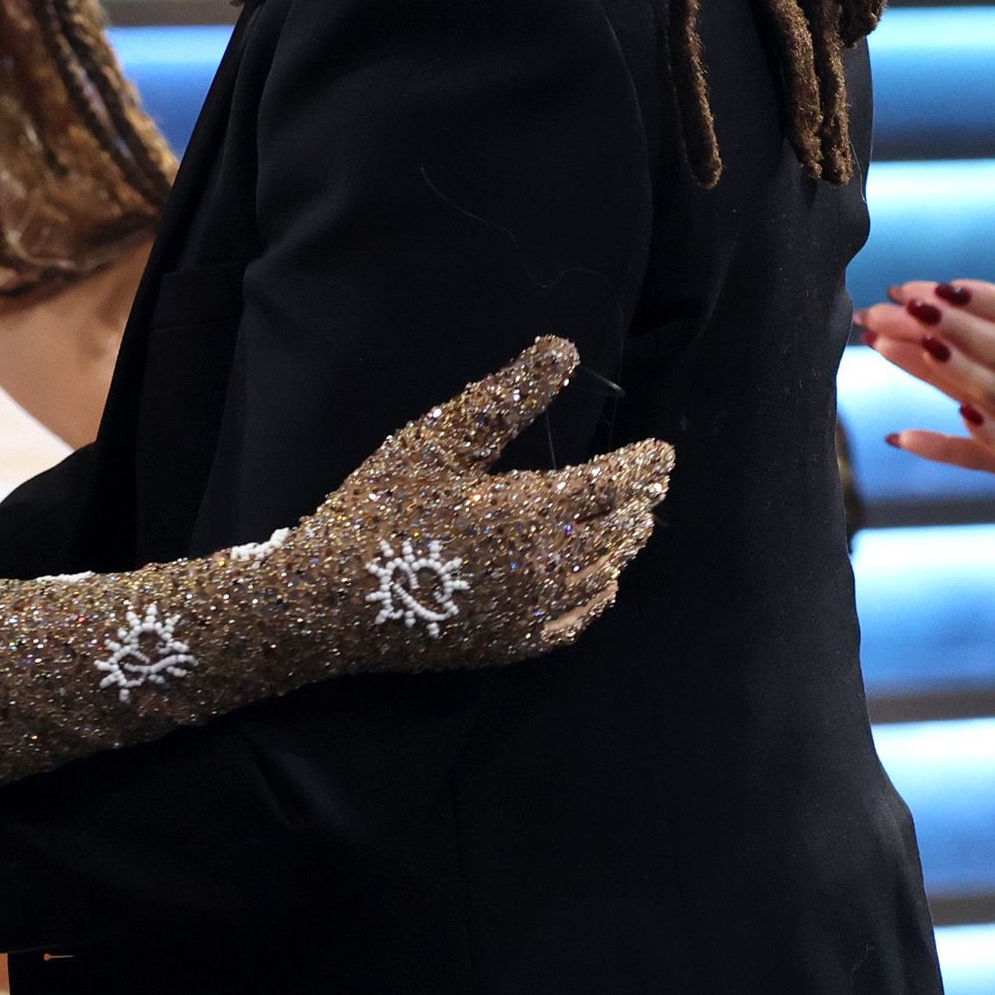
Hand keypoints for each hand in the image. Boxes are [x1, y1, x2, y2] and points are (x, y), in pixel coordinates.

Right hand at [297, 336, 671, 663]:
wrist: (332, 601)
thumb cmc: (382, 509)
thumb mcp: (439, 440)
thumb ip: (507, 396)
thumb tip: (564, 349)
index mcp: (535, 511)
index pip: (614, 484)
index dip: (643, 467)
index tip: (663, 453)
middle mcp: (547, 566)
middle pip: (617, 530)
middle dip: (639, 502)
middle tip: (654, 484)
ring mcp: (532, 612)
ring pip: (604, 574)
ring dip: (625, 545)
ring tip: (636, 523)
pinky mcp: (511, 645)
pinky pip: (576, 621)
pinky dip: (599, 595)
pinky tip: (602, 584)